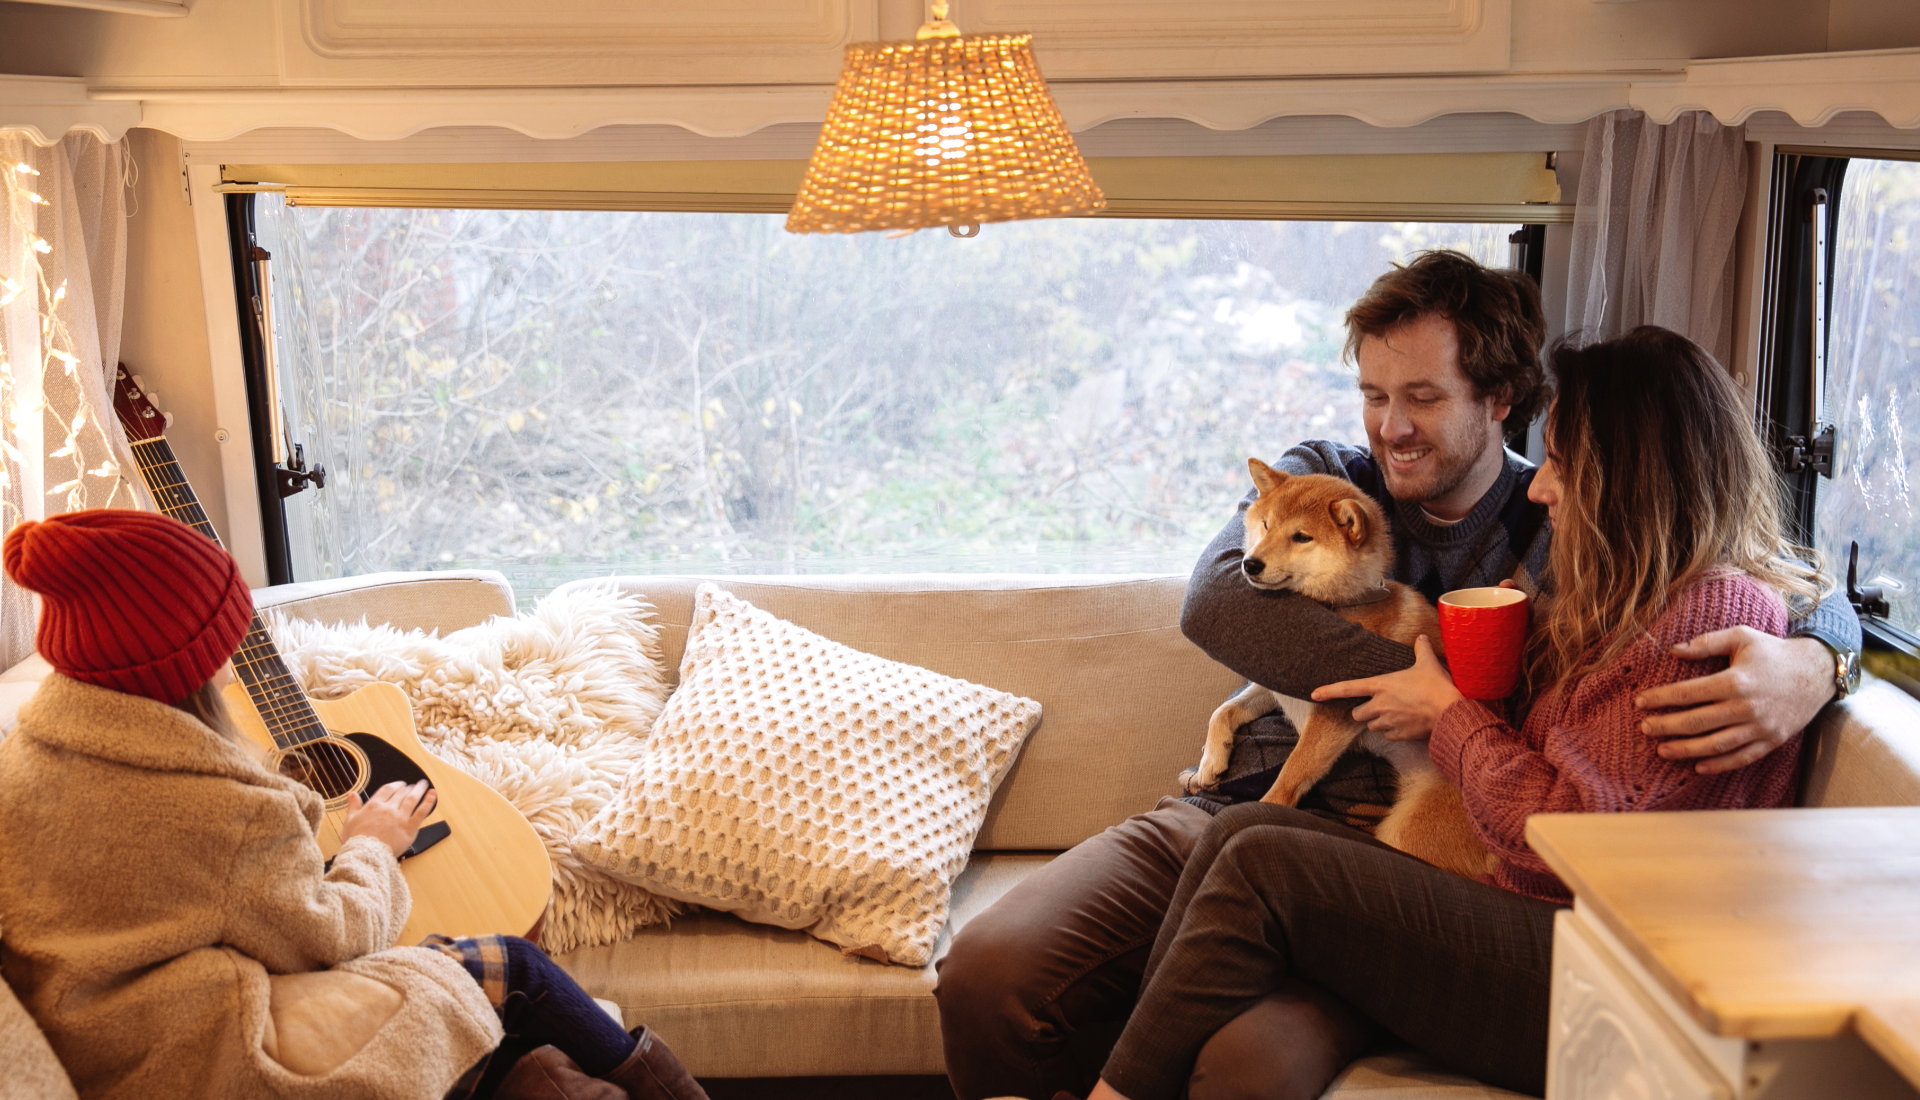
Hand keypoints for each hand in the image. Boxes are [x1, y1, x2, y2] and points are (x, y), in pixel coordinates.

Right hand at [341, 780, 436, 857]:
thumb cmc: (356, 841)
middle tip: (413, 785)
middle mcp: (388, 809)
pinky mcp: (409, 828)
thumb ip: (353, 805)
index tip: (400, 785)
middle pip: (401, 794)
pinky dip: (428, 802)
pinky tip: (432, 795)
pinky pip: (421, 812)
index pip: (387, 790)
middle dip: (408, 788)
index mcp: (374, 806)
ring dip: (419, 790)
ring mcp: (400, 818)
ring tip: (424, 784)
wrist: (365, 856)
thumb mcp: (350, 821)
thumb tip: (352, 793)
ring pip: (412, 799)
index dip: (395, 785)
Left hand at [1310, 635, 1463, 741]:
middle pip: (1357, 713)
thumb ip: (1421, 650)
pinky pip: (1387, 736)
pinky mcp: (1399, 735)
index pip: (1347, 688)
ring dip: (1377, 721)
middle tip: (1376, 705)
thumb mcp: (1428, 663)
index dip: (1328, 691)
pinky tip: (1404, 724)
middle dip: (1362, 711)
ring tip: (1393, 714)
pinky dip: (1392, 731)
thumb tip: (1421, 638)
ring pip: (1371, 726)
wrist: (1449, 712)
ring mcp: (1388, 722)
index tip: (1314, 695)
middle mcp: (1380, 705)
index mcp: (1381, 685)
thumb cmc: (1437, 686)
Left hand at [1635, 629, 1832, 774]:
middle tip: (1644, 728)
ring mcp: (1761, 728)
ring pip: (1716, 745)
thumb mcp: (1742, 636)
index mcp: (1736, 681)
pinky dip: (1719, 765)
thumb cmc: (1773, 652)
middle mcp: (1747, 708)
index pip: (1688, 693)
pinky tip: (1698, 766)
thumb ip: (1707, 642)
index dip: (1660, 698)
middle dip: (1666, 727)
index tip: (1640, 702)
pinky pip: (1742, 758)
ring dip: (1686, 750)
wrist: (1817, 672)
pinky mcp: (1772, 741)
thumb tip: (1673, 650)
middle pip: (1697, 722)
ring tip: (1662, 750)